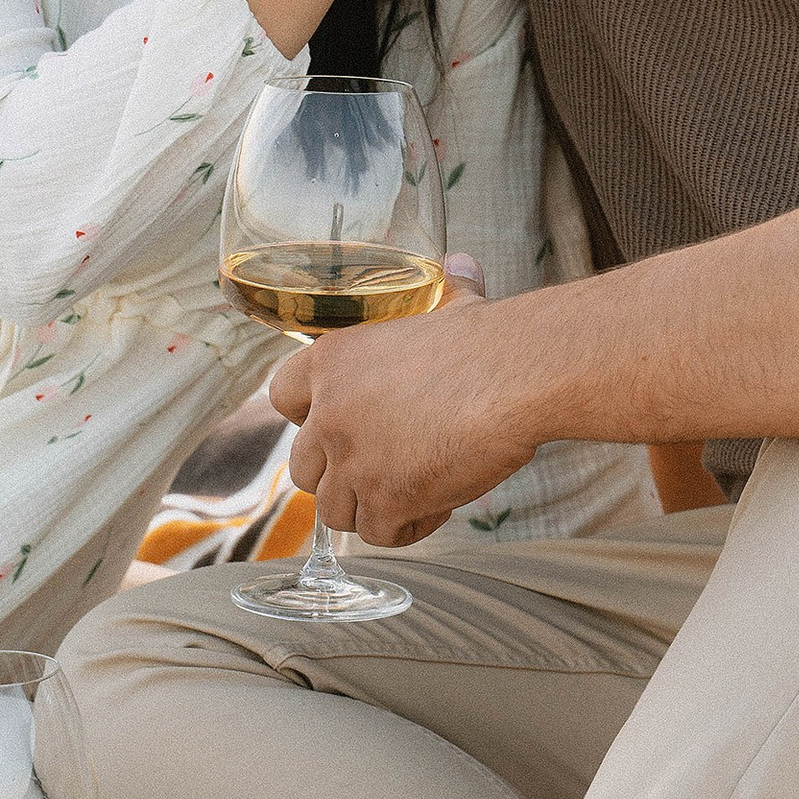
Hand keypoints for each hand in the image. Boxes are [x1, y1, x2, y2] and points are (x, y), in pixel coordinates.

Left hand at [270, 259, 534, 545]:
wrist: (518, 375)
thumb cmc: (491, 338)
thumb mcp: (454, 304)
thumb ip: (446, 288)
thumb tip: (463, 264)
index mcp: (333, 361)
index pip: (280, 398)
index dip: (306, 418)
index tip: (337, 425)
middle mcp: (331, 413)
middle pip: (303, 469)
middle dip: (339, 474)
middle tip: (385, 466)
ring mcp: (354, 461)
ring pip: (335, 510)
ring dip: (370, 506)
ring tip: (414, 491)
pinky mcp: (386, 498)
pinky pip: (378, 533)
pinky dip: (406, 528)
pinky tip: (437, 507)